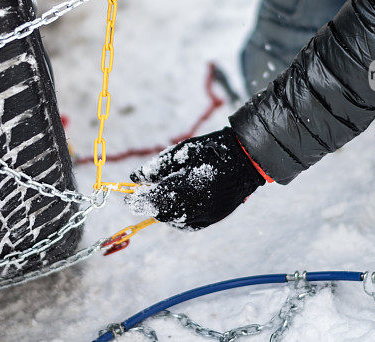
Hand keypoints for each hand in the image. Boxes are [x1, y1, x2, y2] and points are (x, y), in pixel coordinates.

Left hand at [126, 127, 265, 229]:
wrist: (246, 157)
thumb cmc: (212, 149)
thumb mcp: (182, 152)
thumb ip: (157, 166)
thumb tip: (135, 178)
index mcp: (188, 187)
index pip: (155, 201)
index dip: (138, 201)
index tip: (128, 197)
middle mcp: (198, 206)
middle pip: (163, 214)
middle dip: (150, 205)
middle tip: (142, 195)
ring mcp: (208, 215)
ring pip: (176, 221)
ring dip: (164, 211)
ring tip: (160, 196)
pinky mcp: (215, 218)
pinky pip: (190, 224)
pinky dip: (179, 216)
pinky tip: (176, 204)